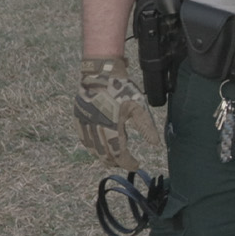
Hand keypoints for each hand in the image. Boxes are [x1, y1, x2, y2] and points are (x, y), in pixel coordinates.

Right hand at [74, 57, 155, 171]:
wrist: (100, 71)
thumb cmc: (121, 87)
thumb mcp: (138, 105)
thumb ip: (146, 126)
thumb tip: (155, 144)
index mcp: (111, 126)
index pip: (119, 153)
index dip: (128, 162)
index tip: (136, 164)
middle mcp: (95, 128)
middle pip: (104, 154)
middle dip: (116, 161)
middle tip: (125, 162)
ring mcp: (84, 123)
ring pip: (92, 149)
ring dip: (103, 156)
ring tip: (113, 157)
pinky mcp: (78, 118)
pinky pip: (83, 138)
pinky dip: (92, 146)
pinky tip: (98, 146)